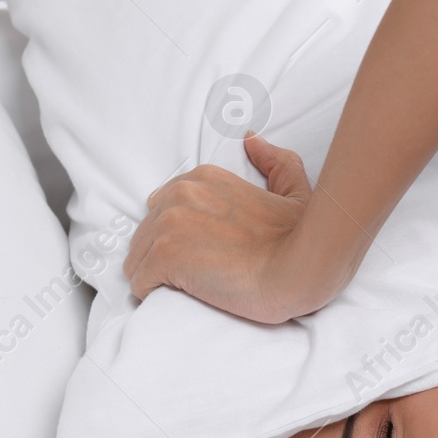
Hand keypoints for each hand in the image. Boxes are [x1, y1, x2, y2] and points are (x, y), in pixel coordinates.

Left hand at [122, 133, 325, 322]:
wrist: (298, 269)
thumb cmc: (300, 239)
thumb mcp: (294, 191)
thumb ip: (275, 163)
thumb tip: (253, 141)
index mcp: (205, 178)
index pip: (165, 207)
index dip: (181, 235)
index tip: (202, 252)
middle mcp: (181, 193)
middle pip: (147, 231)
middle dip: (165, 255)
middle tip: (196, 274)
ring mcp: (169, 224)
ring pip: (137, 257)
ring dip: (157, 275)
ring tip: (189, 288)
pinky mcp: (163, 256)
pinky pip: (139, 281)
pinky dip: (154, 293)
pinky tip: (180, 297)